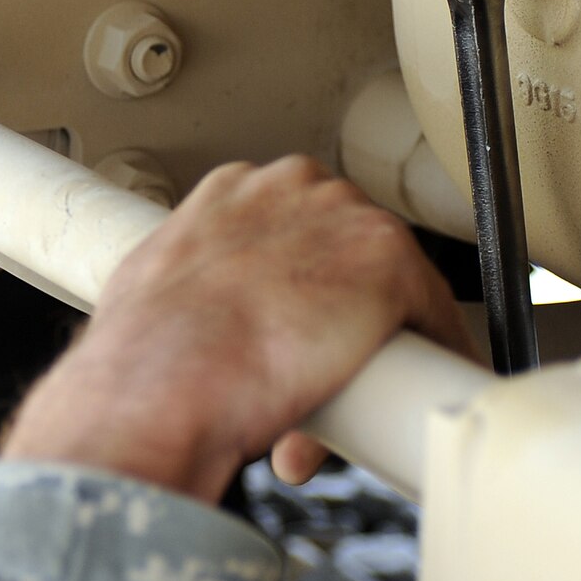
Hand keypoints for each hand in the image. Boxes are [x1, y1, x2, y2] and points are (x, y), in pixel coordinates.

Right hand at [0, 156, 474, 500]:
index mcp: (229, 193)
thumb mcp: (152, 300)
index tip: (306, 326)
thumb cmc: (141, 360)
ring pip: (393, 281)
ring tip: (371, 390)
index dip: (308, 284)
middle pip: (350, 247)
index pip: (298, 225)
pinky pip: (434, 313)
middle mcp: (290, 189)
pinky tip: (428, 390)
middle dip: (346, 311)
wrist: (159, 387)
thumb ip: (190, 298)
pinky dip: (439, 352)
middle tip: (331, 369)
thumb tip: (206, 336)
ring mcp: (343, 220)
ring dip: (386, 336)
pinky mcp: (387, 264)